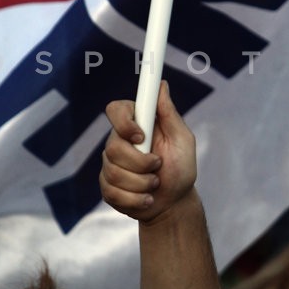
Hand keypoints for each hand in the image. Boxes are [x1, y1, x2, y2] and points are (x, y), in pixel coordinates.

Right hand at [100, 81, 196, 222]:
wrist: (174, 203)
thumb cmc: (181, 168)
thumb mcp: (182, 140)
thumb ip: (170, 114)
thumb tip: (161, 85)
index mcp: (137, 125)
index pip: (115, 109)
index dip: (124, 123)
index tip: (141, 136)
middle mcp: (119, 141)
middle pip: (113, 147)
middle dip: (140, 163)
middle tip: (158, 167)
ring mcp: (110, 164)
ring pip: (113, 172)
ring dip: (142, 183)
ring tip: (155, 184)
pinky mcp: (106, 186)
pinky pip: (112, 192)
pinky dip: (135, 199)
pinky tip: (146, 199)